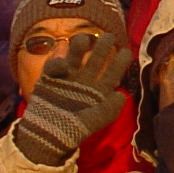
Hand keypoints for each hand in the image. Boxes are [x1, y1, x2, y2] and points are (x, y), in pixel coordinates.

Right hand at [13, 30, 132, 165]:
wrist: (47, 136)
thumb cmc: (74, 129)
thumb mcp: (95, 121)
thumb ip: (109, 110)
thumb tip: (121, 94)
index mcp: (98, 91)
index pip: (111, 74)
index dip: (119, 63)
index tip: (126, 51)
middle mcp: (84, 81)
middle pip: (95, 60)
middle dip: (102, 48)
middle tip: (109, 36)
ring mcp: (67, 78)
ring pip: (75, 56)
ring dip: (80, 46)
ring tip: (84, 39)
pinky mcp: (50, 79)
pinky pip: (54, 66)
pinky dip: (58, 62)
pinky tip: (63, 66)